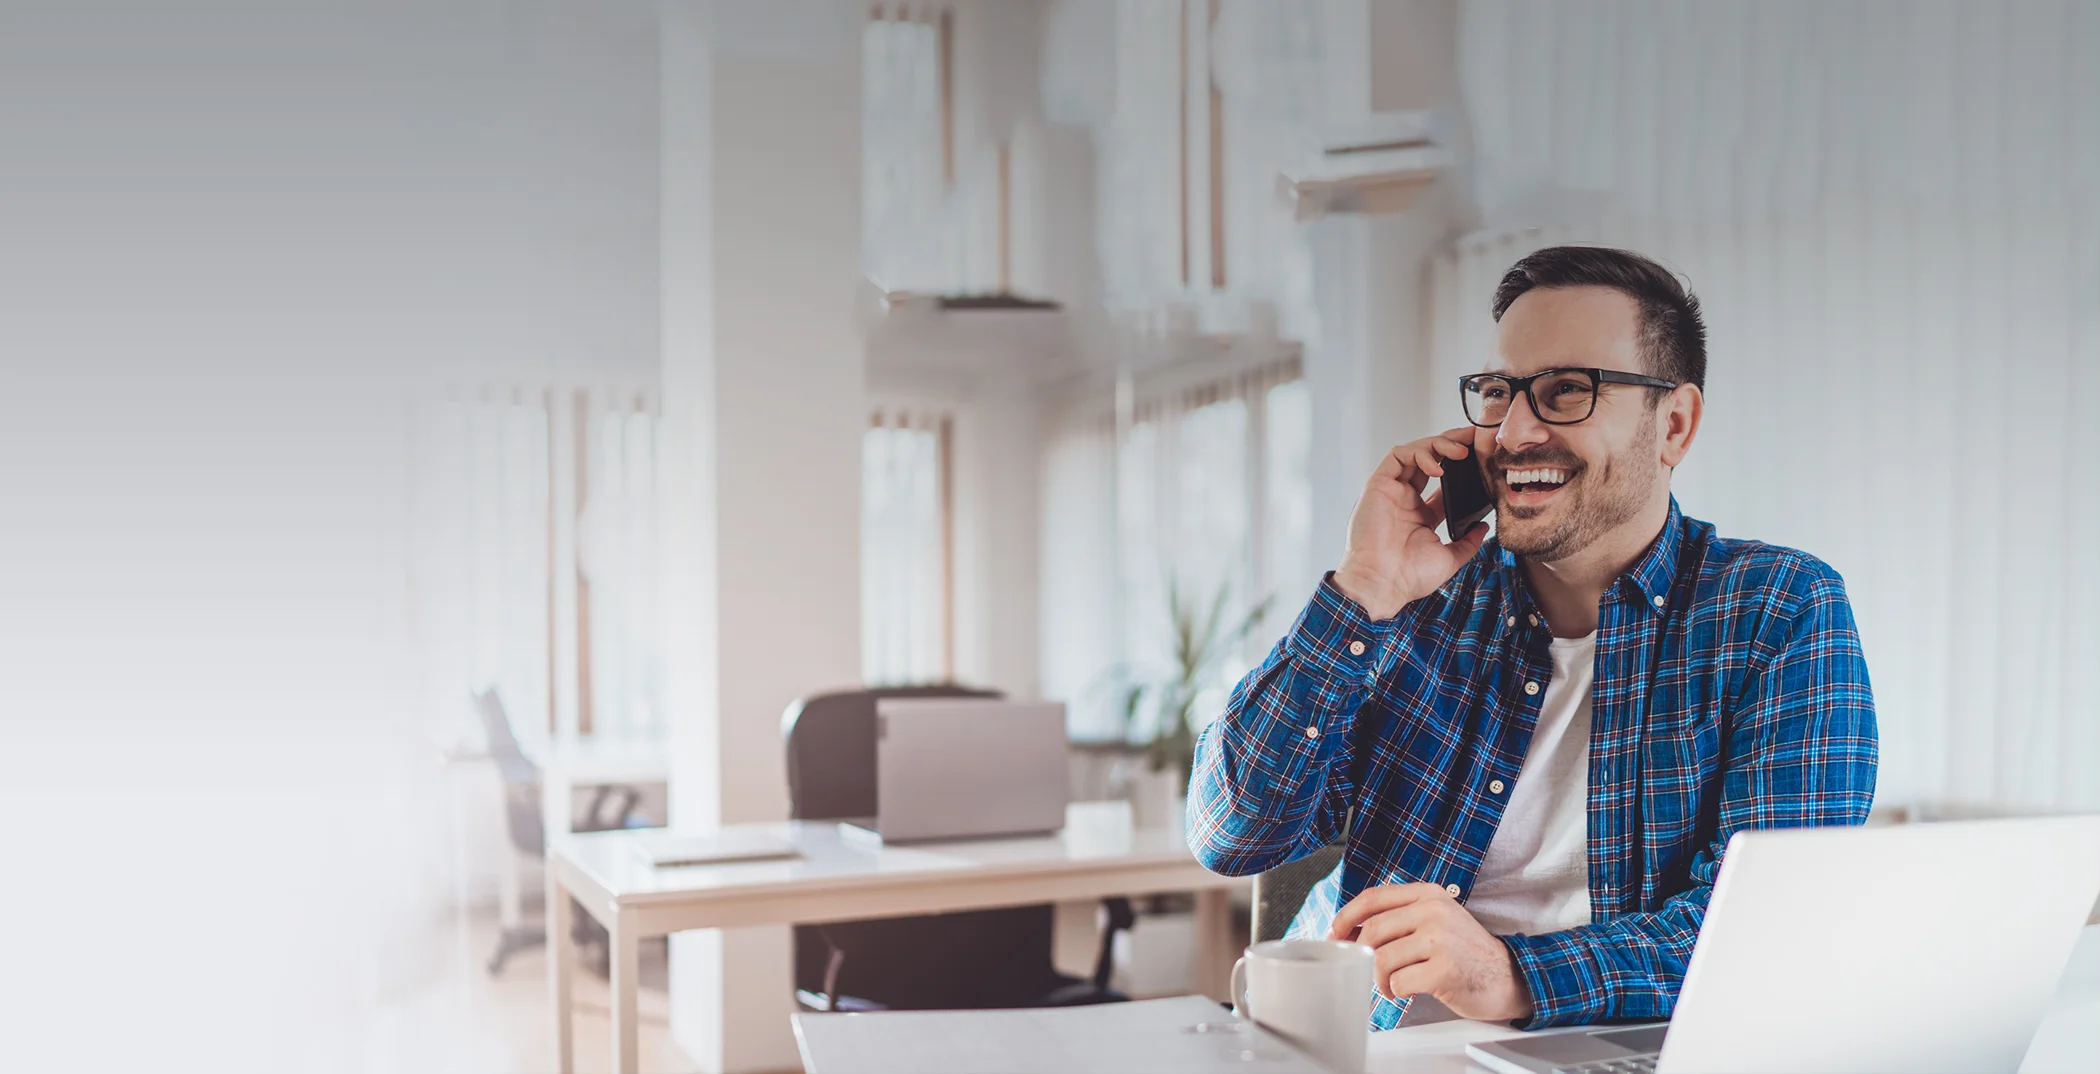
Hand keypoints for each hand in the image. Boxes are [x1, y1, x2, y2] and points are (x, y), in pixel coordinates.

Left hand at [1328, 882, 1533, 1022]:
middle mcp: (1433, 911)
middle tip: (1370, 969)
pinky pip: (1399, 981)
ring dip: (1380, 979)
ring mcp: (1440, 939)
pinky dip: (1397, 991)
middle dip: (1363, 955)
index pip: (1373, 897)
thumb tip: (1350, 929)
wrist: (1508, 976)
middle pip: (1372, 930)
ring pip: (1381, 958)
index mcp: (1428, 895)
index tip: (1335, 933)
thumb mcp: (1436, 920)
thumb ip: (1400, 918)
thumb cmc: (1466, 952)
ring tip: (1392, 985)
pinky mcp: (1444, 968)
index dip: (1346, 916)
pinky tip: (1408, 991)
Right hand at [1331, 428, 1490, 618]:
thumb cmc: (1409, 577)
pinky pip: (1398, 456)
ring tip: (1460, 452)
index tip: (1481, 458)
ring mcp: (1391, 491)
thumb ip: (1468, 542)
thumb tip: (1483, 526)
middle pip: (1430, 460)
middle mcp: (1405, 499)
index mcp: (1420, 515)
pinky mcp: (1378, 485)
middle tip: (1474, 439)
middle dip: (1452, 445)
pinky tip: (1438, 465)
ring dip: (1439, 445)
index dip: (1462, 468)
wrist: (1383, 583)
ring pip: (1414, 453)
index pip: (1443, 482)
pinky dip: (1419, 453)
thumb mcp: (1449, 559)